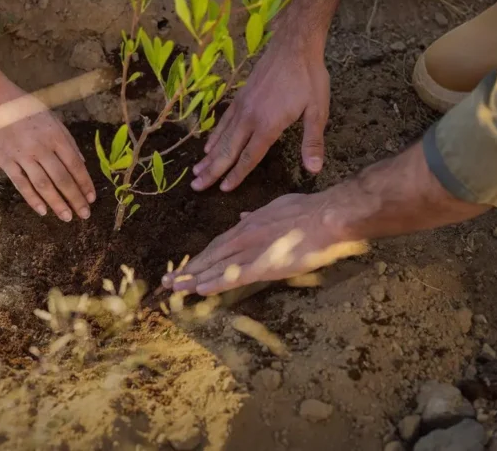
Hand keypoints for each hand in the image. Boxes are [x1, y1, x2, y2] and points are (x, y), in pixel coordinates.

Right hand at [0, 81, 95, 221]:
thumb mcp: (52, 118)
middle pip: (62, 178)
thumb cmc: (25, 108)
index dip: (85, 184)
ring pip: (43, 185)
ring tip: (67, 217)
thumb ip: (67, 140)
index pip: (75, 165)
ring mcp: (22, 155)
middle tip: (84, 214)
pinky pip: (21, 184)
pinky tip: (43, 211)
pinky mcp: (5, 161)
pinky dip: (33, 199)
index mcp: (55, 135)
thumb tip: (81, 162)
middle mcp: (41, 147)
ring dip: (57, 203)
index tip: (91, 198)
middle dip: (75, 198)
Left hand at [161, 189, 366, 295]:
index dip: (201, 257)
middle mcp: (244, 237)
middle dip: (189, 268)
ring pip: (216, 267)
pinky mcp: (264, 264)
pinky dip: (216, 282)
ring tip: (175, 288)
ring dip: (194, 278)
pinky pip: (234, 276)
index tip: (187, 266)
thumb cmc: (309, 211)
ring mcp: (252, 250)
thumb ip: (258, 214)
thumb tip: (242, 216)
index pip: (218, 244)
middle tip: (168, 281)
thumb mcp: (277, 206)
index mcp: (249, 224)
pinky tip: (200, 289)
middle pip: (211, 255)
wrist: (328, 216)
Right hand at [192, 41, 329, 191]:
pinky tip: (207, 145)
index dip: (236, 175)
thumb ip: (312, 142)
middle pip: (228, 150)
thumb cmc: (309, 78)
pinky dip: (213, 135)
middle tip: (196, 186)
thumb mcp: (317, 111)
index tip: (223, 189)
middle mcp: (250, 118)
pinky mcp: (240, 96)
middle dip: (212, 171)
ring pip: (221, 137)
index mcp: (268, 125)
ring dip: (208, 156)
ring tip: (195, 171)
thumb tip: (314, 169)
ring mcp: (242, 106)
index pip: (249, 157)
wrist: (293, 45)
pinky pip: (223, 121)